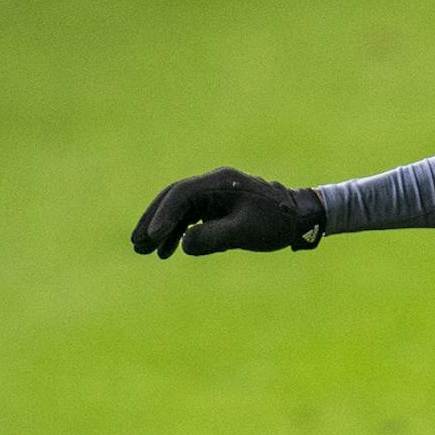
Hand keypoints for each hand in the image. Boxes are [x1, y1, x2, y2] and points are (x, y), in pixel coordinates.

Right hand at [130, 168, 323, 257]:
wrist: (298, 217)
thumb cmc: (275, 223)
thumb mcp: (247, 232)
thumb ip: (215, 237)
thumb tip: (183, 244)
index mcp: (220, 182)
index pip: (182, 195)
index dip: (164, 215)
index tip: (152, 235)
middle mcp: (212, 184)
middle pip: (173, 200)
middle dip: (153, 221)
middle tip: (136, 243)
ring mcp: (213, 194)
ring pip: (179, 210)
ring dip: (161, 230)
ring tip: (144, 251)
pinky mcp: (216, 206)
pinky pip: (189, 218)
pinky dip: (177, 233)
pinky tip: (167, 251)